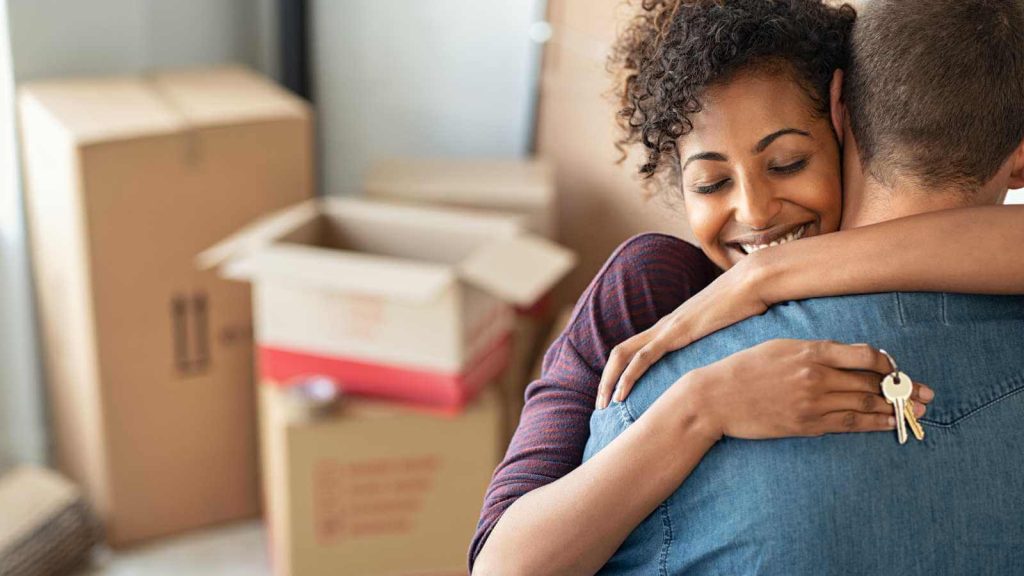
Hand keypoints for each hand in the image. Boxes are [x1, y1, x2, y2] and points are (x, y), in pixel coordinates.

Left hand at [597, 256, 769, 408]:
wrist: (754, 282)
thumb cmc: (747, 305)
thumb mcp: (728, 332)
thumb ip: (718, 345)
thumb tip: (727, 365)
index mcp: (672, 327)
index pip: (635, 350)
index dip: (620, 372)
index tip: (617, 396)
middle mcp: (663, 326)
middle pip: (620, 352)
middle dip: (605, 380)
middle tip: (600, 406)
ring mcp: (668, 328)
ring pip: (624, 354)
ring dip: (609, 381)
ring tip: (603, 405)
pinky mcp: (676, 332)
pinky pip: (643, 357)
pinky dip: (628, 376)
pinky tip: (621, 395)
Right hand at [675, 339, 934, 439]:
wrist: (715, 397)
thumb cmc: (744, 368)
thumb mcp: (779, 346)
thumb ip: (813, 350)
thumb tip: (846, 356)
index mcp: (810, 351)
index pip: (865, 355)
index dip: (888, 363)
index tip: (896, 368)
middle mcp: (816, 375)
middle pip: (872, 382)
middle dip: (903, 388)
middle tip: (927, 394)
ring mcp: (812, 402)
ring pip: (865, 404)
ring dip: (895, 408)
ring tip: (917, 410)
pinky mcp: (806, 424)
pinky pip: (848, 424)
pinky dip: (873, 424)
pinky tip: (889, 424)